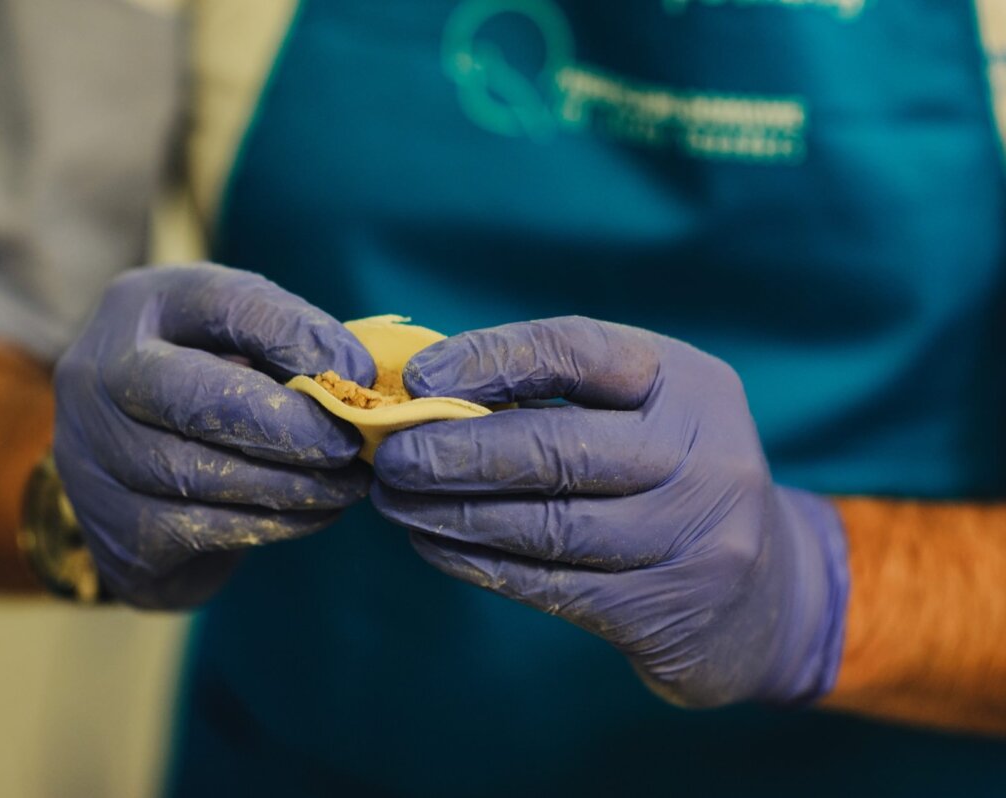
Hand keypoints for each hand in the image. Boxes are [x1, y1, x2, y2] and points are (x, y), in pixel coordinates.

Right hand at [53, 264, 374, 608]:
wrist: (125, 474)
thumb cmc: (207, 388)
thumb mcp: (237, 343)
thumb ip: (285, 347)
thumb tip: (354, 377)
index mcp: (142, 305)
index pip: (222, 305)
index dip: (295, 336)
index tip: (358, 371)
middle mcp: (98, 370)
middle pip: (192, 395)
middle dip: (286, 424)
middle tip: (348, 442)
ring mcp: (92, 452)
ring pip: (197, 473)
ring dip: (291, 483)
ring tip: (347, 484)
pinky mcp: (113, 525)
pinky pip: (200, 528)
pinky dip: (272, 522)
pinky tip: (316, 512)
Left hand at [371, 317, 848, 706]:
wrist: (769, 597)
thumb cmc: (671, 479)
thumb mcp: (643, 415)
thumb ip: (556, 396)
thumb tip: (428, 394)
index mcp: (689, 383)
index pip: (578, 350)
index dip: (491, 359)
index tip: (421, 379)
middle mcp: (705, 456)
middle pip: (559, 448)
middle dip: (459, 450)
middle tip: (391, 456)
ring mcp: (694, 539)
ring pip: (548, 524)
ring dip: (452, 513)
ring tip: (394, 501)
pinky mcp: (666, 610)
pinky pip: (550, 584)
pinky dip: (478, 563)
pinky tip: (431, 545)